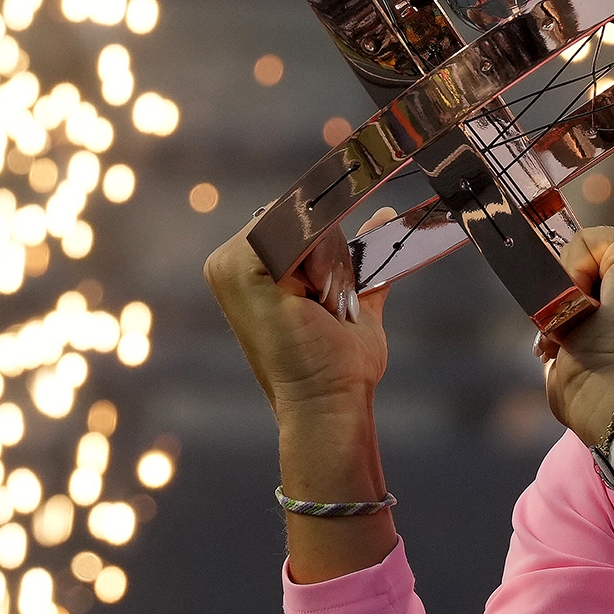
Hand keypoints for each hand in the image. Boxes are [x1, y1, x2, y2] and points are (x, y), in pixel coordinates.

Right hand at [203, 207, 392, 420]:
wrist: (330, 398)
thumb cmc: (339, 360)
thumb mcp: (352, 294)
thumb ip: (361, 255)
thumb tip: (384, 214)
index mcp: (249, 264)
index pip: (298, 217)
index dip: (330, 241)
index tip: (336, 289)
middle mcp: (229, 261)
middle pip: (300, 215)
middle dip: (331, 253)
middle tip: (328, 304)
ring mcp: (229, 264)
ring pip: (303, 222)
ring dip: (329, 263)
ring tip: (323, 306)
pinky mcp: (239, 271)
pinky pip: (296, 233)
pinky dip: (322, 262)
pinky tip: (317, 300)